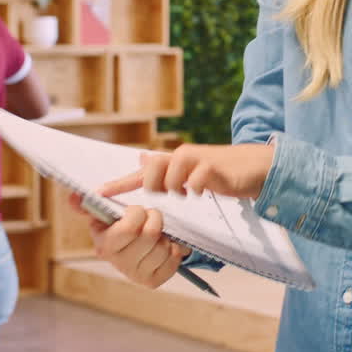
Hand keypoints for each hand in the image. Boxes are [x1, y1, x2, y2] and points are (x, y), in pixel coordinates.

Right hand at [68, 192, 186, 288]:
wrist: (131, 248)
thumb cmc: (118, 226)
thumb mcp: (103, 214)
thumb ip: (87, 204)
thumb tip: (72, 197)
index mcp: (105, 246)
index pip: (129, 228)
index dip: (137, 214)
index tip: (136, 211)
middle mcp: (119, 265)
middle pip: (150, 234)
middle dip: (155, 219)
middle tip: (150, 217)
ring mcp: (136, 276)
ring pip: (164, 246)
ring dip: (165, 235)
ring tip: (155, 234)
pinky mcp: (153, 282)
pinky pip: (175, 258)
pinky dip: (174, 248)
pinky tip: (163, 245)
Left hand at [99, 143, 274, 199]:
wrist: (253, 167)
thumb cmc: (219, 173)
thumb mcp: (189, 173)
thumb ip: (165, 170)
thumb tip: (141, 157)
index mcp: (172, 162)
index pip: (140, 172)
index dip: (119, 183)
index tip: (98, 193)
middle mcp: (181, 157)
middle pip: (152, 166)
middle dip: (153, 184)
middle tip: (169, 194)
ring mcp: (197, 160)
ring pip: (171, 170)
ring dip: (175, 186)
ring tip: (186, 193)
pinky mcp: (214, 168)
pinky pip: (194, 179)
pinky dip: (194, 188)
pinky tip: (201, 192)